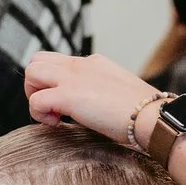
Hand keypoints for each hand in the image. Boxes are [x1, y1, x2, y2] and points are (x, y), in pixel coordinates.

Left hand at [25, 52, 163, 148]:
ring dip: (33, 95)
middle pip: (37, 60)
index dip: (52, 82)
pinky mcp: (68, 96)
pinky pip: (36, 100)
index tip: (63, 104)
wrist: (154, 117)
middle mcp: (81, 65)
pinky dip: (39, 114)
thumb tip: (91, 108)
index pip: (58, 61)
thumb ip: (100, 92)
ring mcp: (73, 78)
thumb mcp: (118, 92)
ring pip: (31, 72)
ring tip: (52, 115)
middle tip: (50, 108)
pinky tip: (56, 124)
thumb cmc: (143, 113)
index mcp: (94, 63)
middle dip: (35, 85)